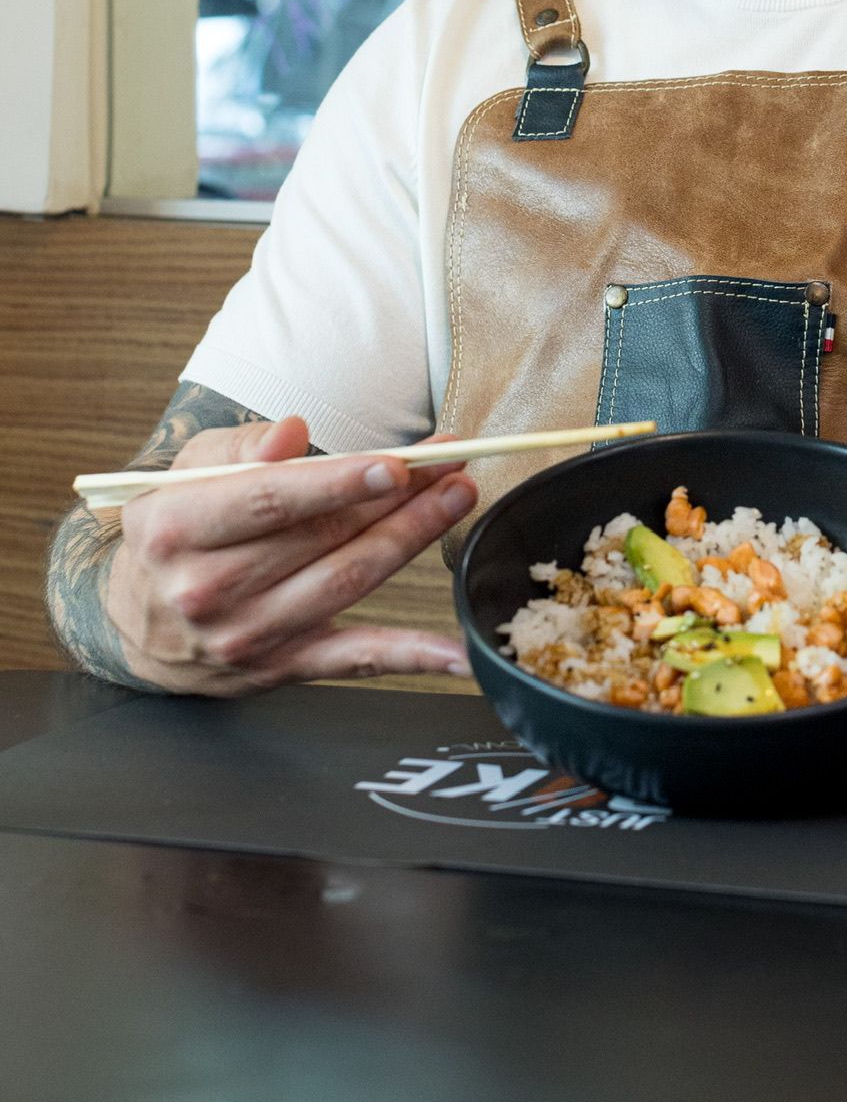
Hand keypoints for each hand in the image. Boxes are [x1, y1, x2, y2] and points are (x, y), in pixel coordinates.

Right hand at [102, 416, 476, 693]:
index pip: (270, 500)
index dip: (337, 483)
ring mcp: (246, 634)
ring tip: (456, 499)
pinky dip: (411, 657)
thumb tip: (292, 434)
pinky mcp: (280, 667)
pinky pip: (355, 662)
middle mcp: (207, 588)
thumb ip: (242, 447)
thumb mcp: (186, 472)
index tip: (396, 464)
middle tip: (449, 466)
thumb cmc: (173, 532)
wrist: (134, 622)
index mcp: (178, 529)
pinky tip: (456, 651)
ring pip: (345, 583)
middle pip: (320, 538)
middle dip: (396, 498)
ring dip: (410, 540)